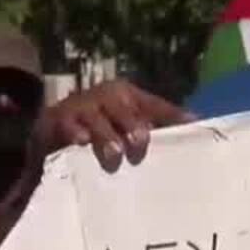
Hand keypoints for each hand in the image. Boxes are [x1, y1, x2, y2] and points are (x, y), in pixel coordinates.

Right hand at [33, 80, 193, 172]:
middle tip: (138, 144)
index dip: (173, 116)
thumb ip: (158, 124)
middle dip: (133, 127)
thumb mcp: (128, 122)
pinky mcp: (60, 120)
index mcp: (129, 96)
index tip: (191, 126)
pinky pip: (70, 127)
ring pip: (98, 120)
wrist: (53, 124)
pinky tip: (82, 142)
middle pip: (125, 110)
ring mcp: (83, 106)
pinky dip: (76, 134)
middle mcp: (108, 96)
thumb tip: (196, 125)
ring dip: (107, 137)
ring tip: (114, 154)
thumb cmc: (102, 125)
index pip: (155, 106)